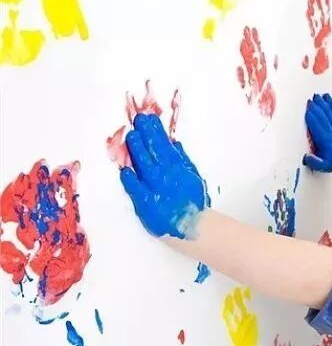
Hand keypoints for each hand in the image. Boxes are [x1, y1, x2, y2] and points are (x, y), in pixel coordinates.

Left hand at [119, 113, 205, 238]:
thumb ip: (183, 161)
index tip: (149, 118)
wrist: (193, 227)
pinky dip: (130, 178)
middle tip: (138, 119)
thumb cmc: (193, 204)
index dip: (156, 131)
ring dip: (137, 149)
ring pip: (144, 165)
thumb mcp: (194, 178)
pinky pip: (136, 188)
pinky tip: (125, 168)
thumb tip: (175, 143)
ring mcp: (156, 188)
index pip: (165, 145)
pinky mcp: (146, 203)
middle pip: (154, 150)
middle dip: (146, 133)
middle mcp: (168, 175)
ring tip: (131, 135)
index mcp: (179, 169)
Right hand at [303, 93, 331, 171]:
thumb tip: (306, 157)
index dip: (313, 118)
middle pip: (323, 117)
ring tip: (316, 96)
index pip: (318, 127)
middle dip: (316, 108)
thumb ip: (315, 162)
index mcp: (325, 141)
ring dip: (322, 104)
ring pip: (328, 113)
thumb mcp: (323, 166)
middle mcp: (330, 131)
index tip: (307, 110)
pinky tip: (326, 96)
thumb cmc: (331, 161)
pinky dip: (330, 104)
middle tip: (309, 100)